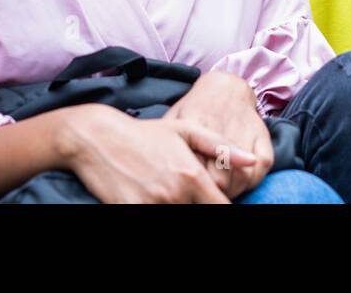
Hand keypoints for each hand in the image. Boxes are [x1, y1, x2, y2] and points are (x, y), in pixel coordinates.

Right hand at [61, 104, 256, 203]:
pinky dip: (158, 212)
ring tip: (173, 195)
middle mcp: (174, 195)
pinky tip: (155, 199)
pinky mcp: (130, 212)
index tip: (218, 199)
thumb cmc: (146, 133)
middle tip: (191, 194)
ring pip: (178, 219)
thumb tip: (252, 161)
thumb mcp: (186, 130)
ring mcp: (151, 206)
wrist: (98, 138)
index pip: (222, 208)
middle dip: (201, 207)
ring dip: (181, 209)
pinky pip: (153, 220)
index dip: (224, 206)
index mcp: (192, 176)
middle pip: (201, 215)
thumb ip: (221, 147)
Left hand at [166, 71, 272, 198]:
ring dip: (233, 189)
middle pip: (220, 180)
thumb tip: (159, 171)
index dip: (194, 186)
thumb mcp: (176, 119)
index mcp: (197, 126)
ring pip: (242, 178)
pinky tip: (240, 180)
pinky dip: (252, 180)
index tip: (191, 188)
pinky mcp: (263, 136)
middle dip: (213, 190)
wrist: (226, 86)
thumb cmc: (196, 108)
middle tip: (206, 191)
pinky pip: (261, 168)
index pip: (196, 172)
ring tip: (221, 189)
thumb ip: (168, 144)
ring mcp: (245, 134)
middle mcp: (222, 131)